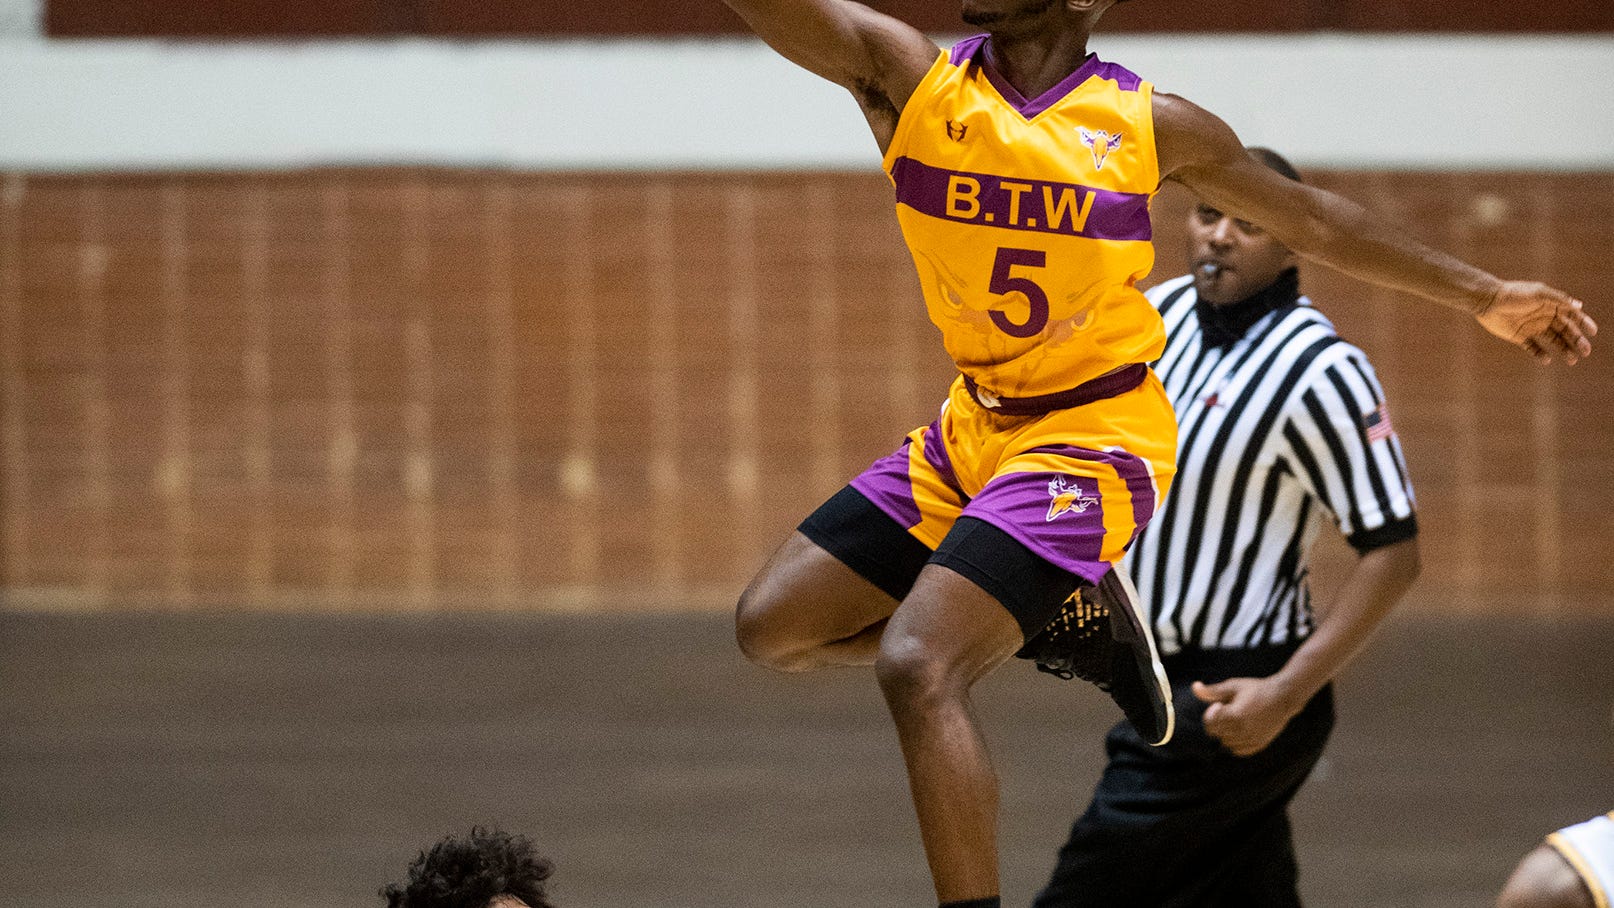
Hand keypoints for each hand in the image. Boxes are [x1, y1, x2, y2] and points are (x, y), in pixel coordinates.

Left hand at [1191, 677, 1303, 756]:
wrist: (1283, 697)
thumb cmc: (1256, 689)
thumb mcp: (1233, 687)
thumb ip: (1212, 691)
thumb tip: (1194, 687)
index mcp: (1234, 715)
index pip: (1209, 724)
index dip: (1211, 714)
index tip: (1221, 705)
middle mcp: (1242, 730)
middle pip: (1217, 734)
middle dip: (1218, 723)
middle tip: (1229, 711)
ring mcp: (1251, 739)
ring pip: (1227, 744)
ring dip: (1227, 733)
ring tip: (1237, 719)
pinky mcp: (1259, 744)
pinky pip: (1239, 750)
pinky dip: (1236, 742)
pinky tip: (1243, 729)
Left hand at [1476, 282, 1596, 364]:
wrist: (1488, 301)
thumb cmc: (1515, 294)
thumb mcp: (1539, 294)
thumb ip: (1558, 300)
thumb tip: (1579, 306)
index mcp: (1551, 305)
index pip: (1572, 315)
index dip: (1584, 323)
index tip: (1593, 332)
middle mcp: (1544, 317)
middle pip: (1565, 331)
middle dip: (1577, 340)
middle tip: (1586, 351)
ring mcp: (1533, 327)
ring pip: (1553, 341)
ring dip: (1564, 349)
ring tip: (1572, 360)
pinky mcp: (1520, 336)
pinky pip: (1533, 348)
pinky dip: (1540, 354)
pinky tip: (1546, 359)